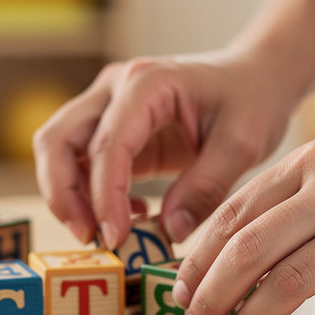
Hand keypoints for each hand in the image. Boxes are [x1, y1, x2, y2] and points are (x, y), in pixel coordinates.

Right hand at [33, 49, 297, 248]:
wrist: (256, 77)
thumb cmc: (254, 99)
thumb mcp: (243, 144)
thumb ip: (206, 187)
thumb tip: (169, 231)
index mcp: (147, 83)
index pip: (106, 144)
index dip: (104, 196)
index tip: (115, 236)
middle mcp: (116, 87)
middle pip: (58, 139)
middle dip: (64, 195)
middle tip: (90, 238)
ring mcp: (108, 104)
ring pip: (58, 149)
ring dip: (69, 196)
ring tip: (106, 232)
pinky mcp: (112, 127)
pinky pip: (81, 161)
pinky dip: (90, 192)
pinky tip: (131, 212)